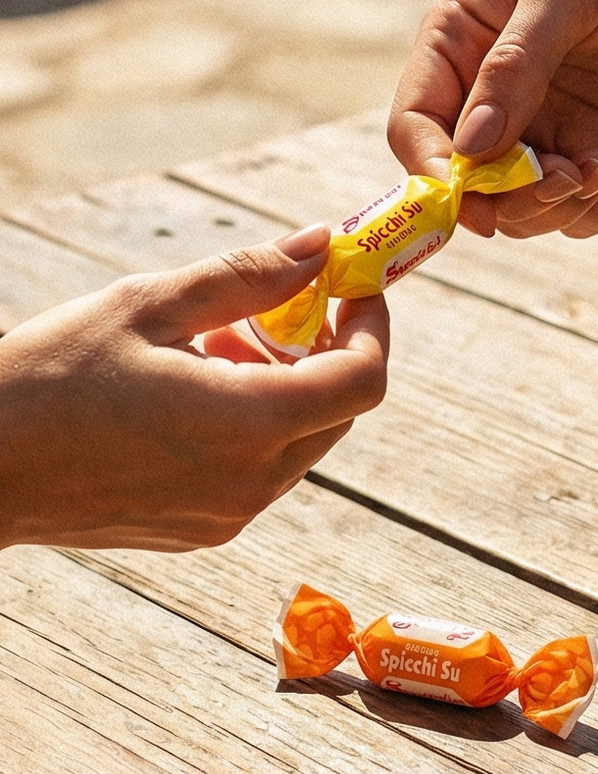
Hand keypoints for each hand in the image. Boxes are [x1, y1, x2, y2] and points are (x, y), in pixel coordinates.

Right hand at [0, 224, 388, 550]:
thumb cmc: (48, 380)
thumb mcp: (148, 306)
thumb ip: (248, 276)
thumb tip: (320, 245)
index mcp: (247, 425)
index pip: (365, 380)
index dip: (374, 325)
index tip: (354, 287)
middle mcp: (252, 482)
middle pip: (340, 408)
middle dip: (329, 349)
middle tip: (283, 307)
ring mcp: (232, 513)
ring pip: (305, 438)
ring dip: (291, 384)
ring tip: (222, 344)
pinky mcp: (209, 528)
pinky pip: (267, 468)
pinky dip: (262, 422)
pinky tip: (204, 390)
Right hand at [389, 0, 597, 237]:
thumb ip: (514, 68)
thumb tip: (472, 150)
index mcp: (457, 51)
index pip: (415, 127)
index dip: (433, 174)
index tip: (472, 206)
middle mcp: (486, 104)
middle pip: (468, 187)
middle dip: (512, 200)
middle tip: (565, 178)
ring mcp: (535, 136)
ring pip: (518, 212)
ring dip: (561, 206)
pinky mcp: (582, 155)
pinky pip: (575, 213)